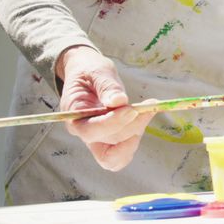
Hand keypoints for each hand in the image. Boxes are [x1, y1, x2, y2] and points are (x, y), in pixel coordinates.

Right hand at [55, 46, 154, 170]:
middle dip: (131, 125)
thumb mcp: (97, 71)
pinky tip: (146, 114)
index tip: (131, 109)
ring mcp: (98, 139)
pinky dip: (137, 135)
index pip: (91, 130)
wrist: (88, 74)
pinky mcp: (112, 139)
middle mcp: (85, 132)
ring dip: (137, 131)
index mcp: (74, 116)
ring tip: (149, 108)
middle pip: (109, 141)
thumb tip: (119, 101)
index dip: (112, 123)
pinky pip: (125, 150)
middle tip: (148, 105)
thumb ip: (106, 86)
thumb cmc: (90, 71)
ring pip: (119, 152)